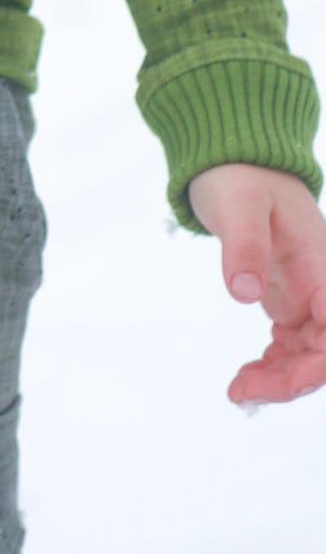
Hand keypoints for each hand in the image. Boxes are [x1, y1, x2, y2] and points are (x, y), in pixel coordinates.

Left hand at [188, 163, 325, 403]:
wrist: (235, 161)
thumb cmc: (240, 177)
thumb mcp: (239, 205)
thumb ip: (244, 245)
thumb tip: (243, 292)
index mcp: (323, 269)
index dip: (318, 366)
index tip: (284, 383)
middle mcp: (323, 286)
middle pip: (322, 352)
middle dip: (289, 380)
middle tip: (241, 392)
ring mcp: (308, 294)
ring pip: (308, 355)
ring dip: (279, 378)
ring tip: (238, 390)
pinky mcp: (289, 298)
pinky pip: (292, 345)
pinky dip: (273, 365)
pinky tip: (246, 375)